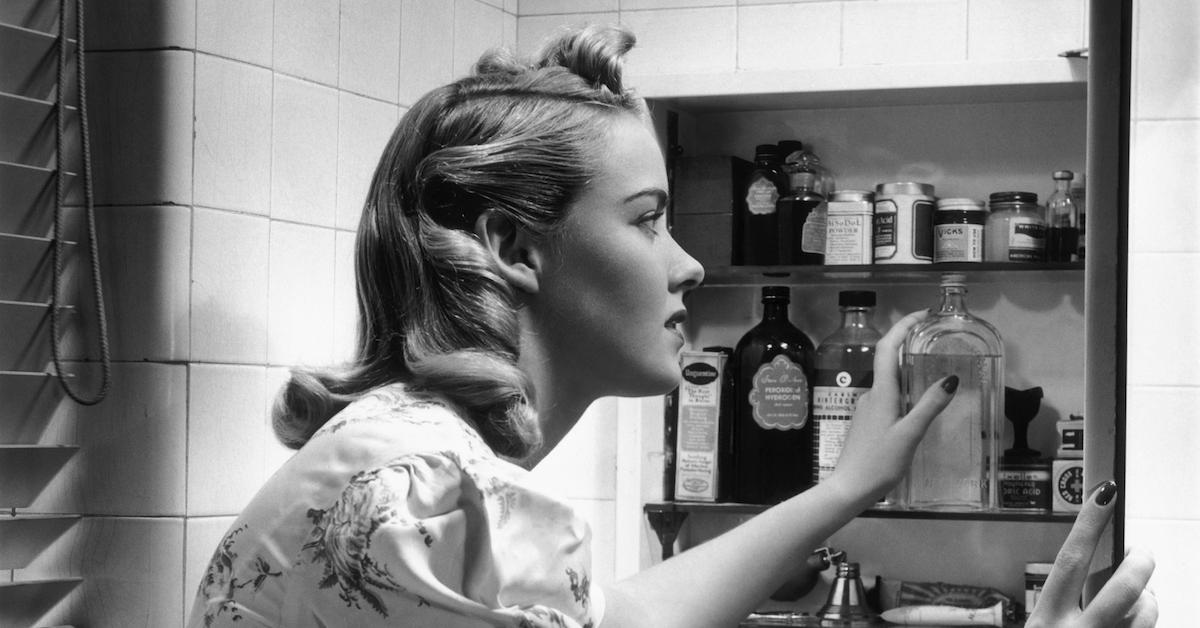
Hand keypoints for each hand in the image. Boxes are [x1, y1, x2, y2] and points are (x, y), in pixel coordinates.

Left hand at [825, 310, 957, 506]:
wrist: (848, 488)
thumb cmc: (878, 462)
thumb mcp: (910, 434)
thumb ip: (929, 406)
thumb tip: (951, 377)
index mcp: (881, 393)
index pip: (888, 348)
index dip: (903, 326)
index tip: (923, 315)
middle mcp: (872, 395)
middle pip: (889, 360)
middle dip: (909, 344)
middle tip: (935, 337)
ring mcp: (867, 409)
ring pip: (889, 380)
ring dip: (907, 368)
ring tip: (933, 367)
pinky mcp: (868, 422)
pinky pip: (888, 397)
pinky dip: (903, 389)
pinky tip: (917, 402)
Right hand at [1027, 481, 1156, 626]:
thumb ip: (1064, 604)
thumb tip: (1100, 575)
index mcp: (1046, 619)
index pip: (1070, 561)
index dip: (1089, 524)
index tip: (1104, 493)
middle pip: (1122, 587)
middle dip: (1140, 562)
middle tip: (1140, 551)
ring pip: (1144, 612)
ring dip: (1147, 600)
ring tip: (1138, 599)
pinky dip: (1143, 621)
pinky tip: (1131, 622)